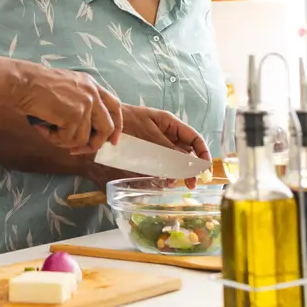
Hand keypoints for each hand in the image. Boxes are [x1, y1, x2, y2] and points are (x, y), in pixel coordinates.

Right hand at [11, 63, 122, 152]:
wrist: (24, 82)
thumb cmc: (36, 86)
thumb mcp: (66, 88)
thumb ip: (80, 103)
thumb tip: (87, 133)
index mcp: (92, 85)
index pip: (115, 107)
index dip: (116, 126)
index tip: (112, 141)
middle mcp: (93, 94)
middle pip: (107, 127)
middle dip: (94, 144)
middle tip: (76, 150)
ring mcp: (86, 104)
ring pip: (84, 138)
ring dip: (64, 141)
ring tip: (48, 131)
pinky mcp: (75, 115)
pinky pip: (69, 139)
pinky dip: (54, 138)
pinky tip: (43, 128)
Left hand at [88, 105, 210, 187]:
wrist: (101, 126)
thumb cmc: (125, 122)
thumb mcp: (149, 134)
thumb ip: (168, 148)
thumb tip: (186, 163)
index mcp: (170, 124)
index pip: (194, 138)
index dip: (202, 152)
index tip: (205, 168)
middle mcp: (166, 135)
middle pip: (186, 152)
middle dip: (190, 168)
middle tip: (190, 184)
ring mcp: (156, 145)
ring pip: (174, 161)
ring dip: (176, 173)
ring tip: (171, 182)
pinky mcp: (147, 155)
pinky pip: (161, 166)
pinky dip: (163, 174)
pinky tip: (160, 181)